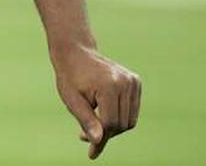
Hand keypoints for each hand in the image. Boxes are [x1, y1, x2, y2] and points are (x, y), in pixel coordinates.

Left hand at [52, 44, 141, 158]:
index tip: (91, 153)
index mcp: (109, 86)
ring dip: (112, 127)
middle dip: (105, 134)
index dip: (99, 140)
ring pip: (129, 121)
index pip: (109, 123)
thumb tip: (98, 141)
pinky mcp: (136, 81)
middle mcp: (125, 82)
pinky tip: (102, 113)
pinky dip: (119, 117)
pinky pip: (132, 111)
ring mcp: (133, 81)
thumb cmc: (70, 77)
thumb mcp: (72, 100)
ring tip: (92, 124)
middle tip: (83, 135)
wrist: (75, 53)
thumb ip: (86, 120)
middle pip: (121, 124)